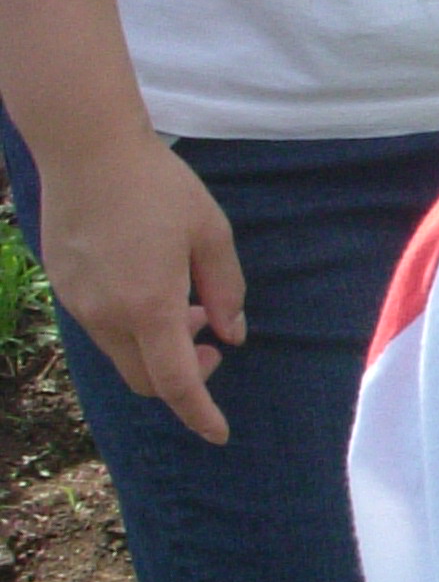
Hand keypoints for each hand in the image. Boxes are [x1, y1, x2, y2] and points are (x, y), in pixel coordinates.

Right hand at [36, 129, 244, 441]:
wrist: (86, 147)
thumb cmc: (157, 185)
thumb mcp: (211, 234)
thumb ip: (226, 291)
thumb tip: (233, 335)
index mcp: (148, 306)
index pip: (175, 383)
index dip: (200, 413)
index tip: (219, 434)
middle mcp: (105, 313)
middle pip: (144, 378)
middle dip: (182, 376)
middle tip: (209, 341)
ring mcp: (77, 301)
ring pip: (121, 354)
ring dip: (156, 347)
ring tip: (184, 303)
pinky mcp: (62, 284)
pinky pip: (100, 327)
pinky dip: (131, 328)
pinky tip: (150, 288)